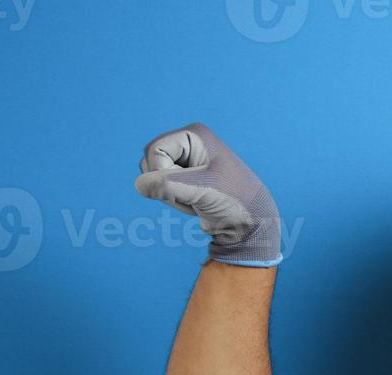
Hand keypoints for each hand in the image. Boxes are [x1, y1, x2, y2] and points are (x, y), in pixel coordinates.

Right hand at [134, 123, 282, 266]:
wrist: (252, 223)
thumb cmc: (234, 201)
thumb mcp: (202, 190)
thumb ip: (168, 185)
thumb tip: (140, 185)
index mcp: (194, 134)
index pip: (154, 150)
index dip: (162, 173)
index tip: (191, 185)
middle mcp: (188, 143)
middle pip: (150, 161)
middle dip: (166, 185)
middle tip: (195, 194)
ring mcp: (185, 161)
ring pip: (152, 177)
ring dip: (170, 195)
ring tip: (198, 200)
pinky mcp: (184, 179)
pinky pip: (161, 189)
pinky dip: (174, 201)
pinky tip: (196, 204)